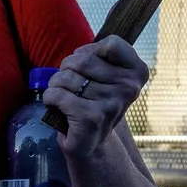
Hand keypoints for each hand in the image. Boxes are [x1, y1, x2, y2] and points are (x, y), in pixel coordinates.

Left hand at [43, 36, 148, 159]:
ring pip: (66, 77)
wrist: (91, 142)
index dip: (91, 51)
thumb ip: (100, 57)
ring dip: (56, 84)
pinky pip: (58, 94)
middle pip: (83, 59)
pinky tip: (55, 105)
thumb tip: (79, 53)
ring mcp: (112, 104)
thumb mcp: (107, 76)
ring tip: (62, 96)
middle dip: (66, 68)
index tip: (87, 66)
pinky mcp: (91, 118)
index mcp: (137, 72)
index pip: (113, 43)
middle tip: (68, 82)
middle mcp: (129, 88)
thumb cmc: (94, 102)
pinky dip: (49, 98)